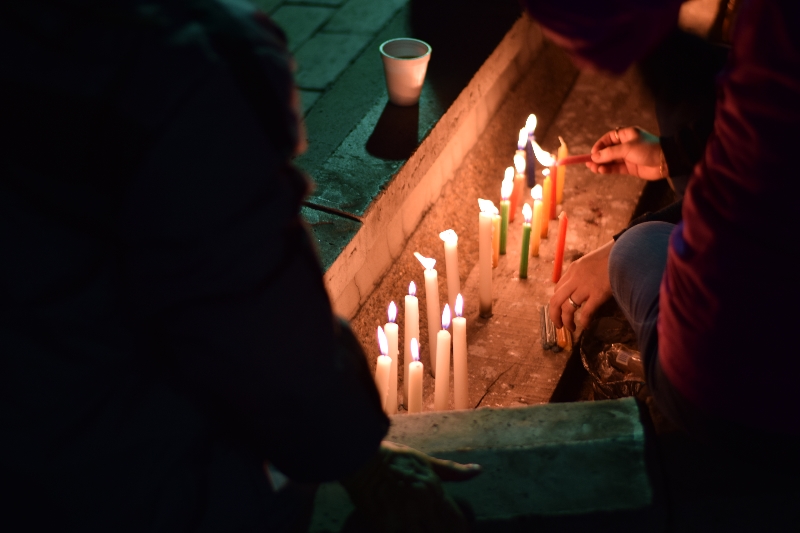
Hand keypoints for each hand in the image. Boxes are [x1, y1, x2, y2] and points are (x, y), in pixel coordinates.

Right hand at [342, 441, 480, 532]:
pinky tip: (401, 530)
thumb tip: (479, 471)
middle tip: (432, 528)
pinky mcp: (383, 527)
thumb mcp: (424, 461)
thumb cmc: (393, 457)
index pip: (457, 523)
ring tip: (417, 529)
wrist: (359, 459)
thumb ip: (451, 471)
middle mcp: (421, 507)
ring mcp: (402, 518)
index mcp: (433, 491)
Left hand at [549, 240, 613, 331]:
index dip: (557, 302)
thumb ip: (584, 273)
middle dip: (554, 315)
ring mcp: (585, 286)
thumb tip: (584, 286)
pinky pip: (585, 312)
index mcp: (573, 269)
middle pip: (555, 301)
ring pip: (567, 308)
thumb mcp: (591, 261)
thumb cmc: (613, 255)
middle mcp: (575, 278)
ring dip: (566, 321)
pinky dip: (584, 321)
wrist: (626, 251)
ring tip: (571, 328)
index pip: (557, 289)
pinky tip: (585, 326)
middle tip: (558, 325)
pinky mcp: (598, 294)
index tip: (561, 310)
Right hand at [587, 127, 665, 179]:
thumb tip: (594, 157)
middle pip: (608, 150)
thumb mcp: (627, 148)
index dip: (600, 145)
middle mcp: (626, 145)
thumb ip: (610, 153)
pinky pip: (616, 168)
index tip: (593, 153)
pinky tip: (601, 171)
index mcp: (627, 135)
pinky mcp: (631, 168)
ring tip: (593, 169)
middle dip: (599, 157)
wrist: (666, 161)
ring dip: (601, 164)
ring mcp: (628, 157)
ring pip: (611, 161)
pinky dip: (608, 170)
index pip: (609, 138)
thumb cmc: (648, 149)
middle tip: (589, 163)